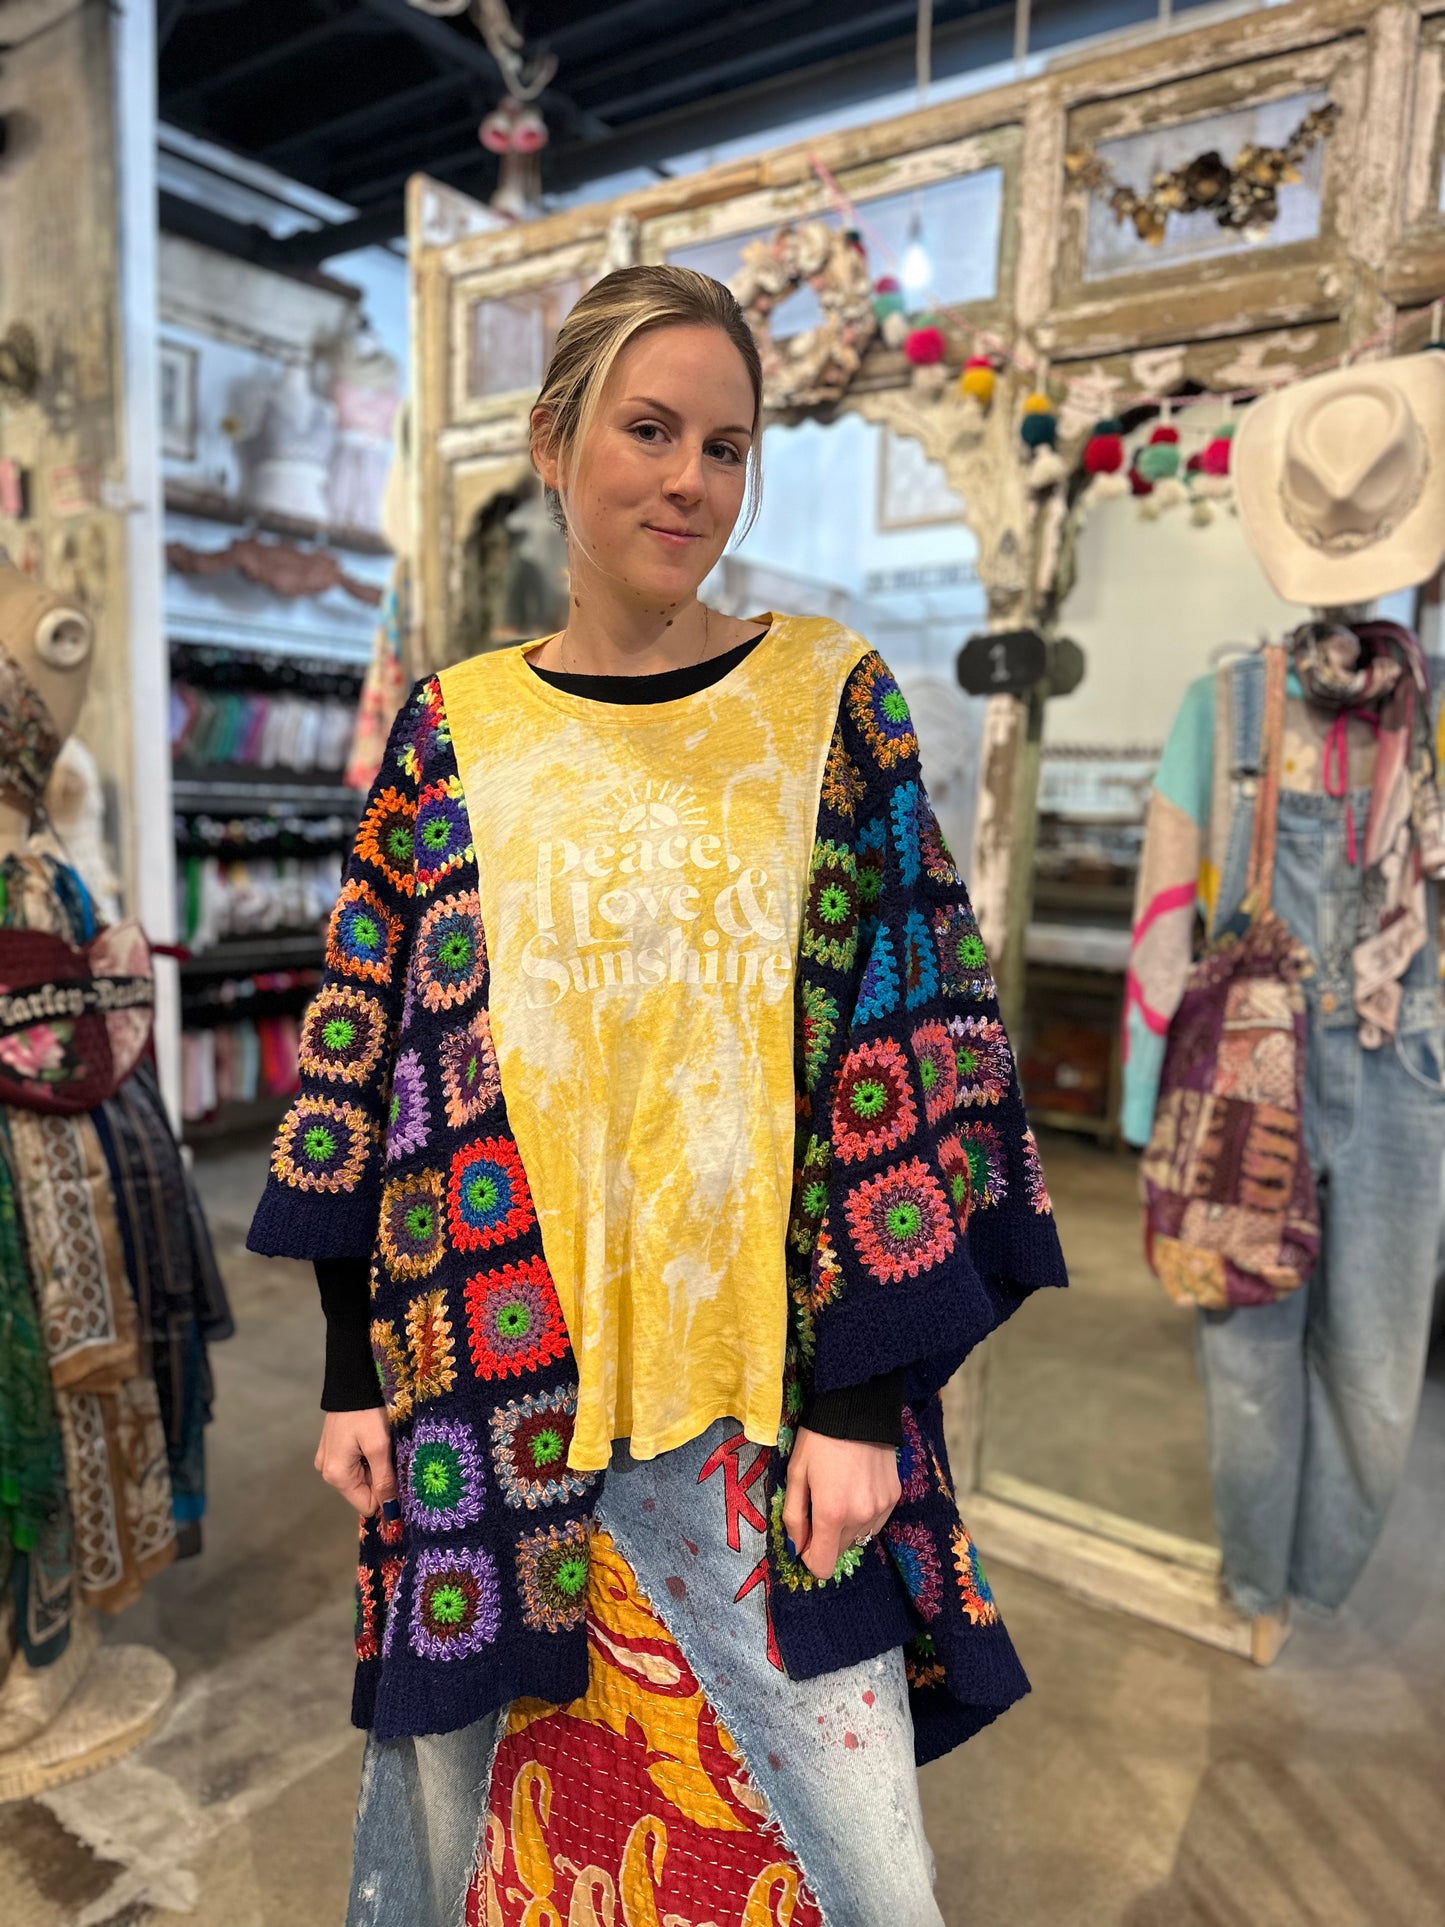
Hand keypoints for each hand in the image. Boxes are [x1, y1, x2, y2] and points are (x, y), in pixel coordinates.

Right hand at [315, 1407, 397, 1518]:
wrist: (352, 1380)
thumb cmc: (366, 1413)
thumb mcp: (379, 1447)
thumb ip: (384, 1480)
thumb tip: (390, 1512)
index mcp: (337, 1475)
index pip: (367, 1506)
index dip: (385, 1495)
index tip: (398, 1475)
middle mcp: (328, 1473)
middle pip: (363, 1492)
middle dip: (380, 1478)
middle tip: (390, 1454)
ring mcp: (328, 1460)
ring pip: (361, 1478)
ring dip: (375, 1466)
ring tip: (381, 1444)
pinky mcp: (333, 1449)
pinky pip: (354, 1464)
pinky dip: (367, 1457)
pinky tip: (372, 1440)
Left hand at [782, 1428, 900, 1581]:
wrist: (857, 1407)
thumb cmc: (818, 1439)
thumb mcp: (795, 1474)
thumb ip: (793, 1517)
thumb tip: (797, 1547)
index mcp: (831, 1513)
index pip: (823, 1566)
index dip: (810, 1558)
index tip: (805, 1539)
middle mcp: (860, 1517)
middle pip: (840, 1550)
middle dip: (826, 1537)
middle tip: (819, 1504)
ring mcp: (881, 1508)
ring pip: (859, 1537)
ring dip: (846, 1527)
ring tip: (840, 1492)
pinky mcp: (894, 1497)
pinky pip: (875, 1521)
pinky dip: (863, 1514)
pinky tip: (856, 1488)